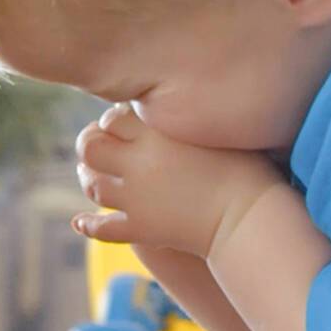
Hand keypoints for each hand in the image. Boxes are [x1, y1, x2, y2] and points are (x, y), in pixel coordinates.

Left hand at [72, 104, 282, 256]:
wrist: (250, 214)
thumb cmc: (247, 167)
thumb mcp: (216, 130)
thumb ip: (187, 116)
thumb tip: (174, 102)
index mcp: (156, 133)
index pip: (113, 117)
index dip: (112, 119)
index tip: (121, 122)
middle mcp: (138, 162)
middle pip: (91, 147)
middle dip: (90, 144)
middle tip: (97, 145)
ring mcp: (136, 198)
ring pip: (93, 185)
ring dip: (87, 178)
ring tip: (90, 174)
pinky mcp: (141, 228)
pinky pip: (104, 228)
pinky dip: (89, 225)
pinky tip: (80, 222)